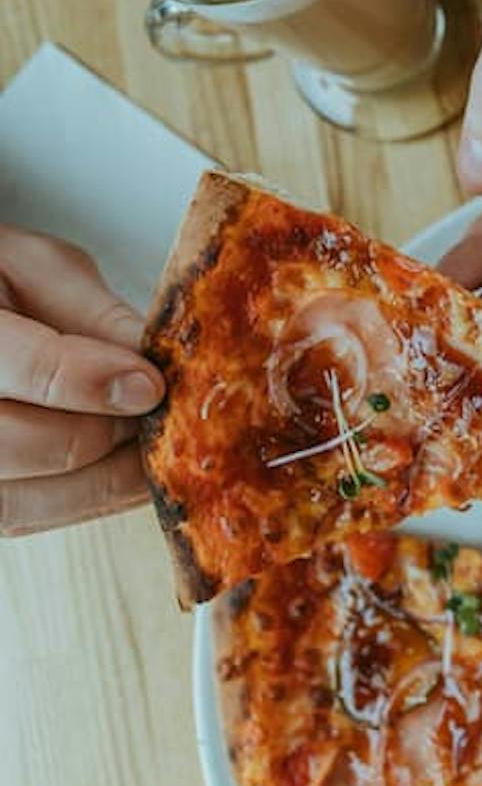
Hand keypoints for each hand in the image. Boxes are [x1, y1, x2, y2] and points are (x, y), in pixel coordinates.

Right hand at [0, 228, 161, 536]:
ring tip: (156, 451)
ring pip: (21, 501)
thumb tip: (156, 365)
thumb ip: (93, 313)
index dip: (86, 381)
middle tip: (161, 417)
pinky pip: (24, 516)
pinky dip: (85, 500)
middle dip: (101, 434)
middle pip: (17, 446)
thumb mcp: (38, 268)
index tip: (149, 384)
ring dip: (103, 482)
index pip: (15, 366)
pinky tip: (130, 474)